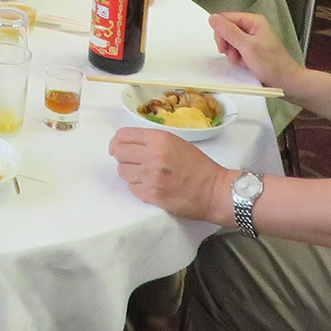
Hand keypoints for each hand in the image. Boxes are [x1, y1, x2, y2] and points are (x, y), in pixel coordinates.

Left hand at [109, 126, 231, 223]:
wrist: (214, 191)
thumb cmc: (198, 165)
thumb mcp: (176, 143)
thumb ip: (152, 141)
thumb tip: (128, 145)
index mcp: (159, 139)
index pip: (123, 135)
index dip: (116, 142)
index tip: (116, 148)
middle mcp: (152, 155)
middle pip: (119, 153)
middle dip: (121, 157)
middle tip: (131, 162)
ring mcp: (151, 176)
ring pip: (122, 171)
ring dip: (129, 173)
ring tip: (143, 175)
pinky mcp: (151, 195)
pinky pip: (132, 188)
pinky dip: (137, 187)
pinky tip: (149, 186)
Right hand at [211, 10, 307, 93]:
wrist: (285, 82)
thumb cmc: (274, 65)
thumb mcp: (248, 47)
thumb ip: (229, 32)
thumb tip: (214, 19)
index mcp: (253, 21)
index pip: (226, 18)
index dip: (221, 32)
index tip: (224, 45)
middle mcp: (252, 28)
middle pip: (226, 30)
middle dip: (228, 45)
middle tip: (237, 54)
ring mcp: (250, 39)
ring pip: (229, 42)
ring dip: (233, 54)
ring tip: (244, 60)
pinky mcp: (249, 50)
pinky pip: (235, 51)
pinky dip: (237, 59)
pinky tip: (246, 64)